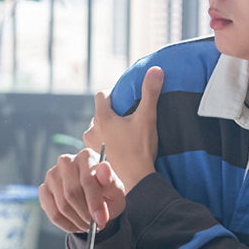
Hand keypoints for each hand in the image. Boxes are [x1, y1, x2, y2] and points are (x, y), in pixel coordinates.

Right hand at [39, 147, 126, 233]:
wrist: (94, 198)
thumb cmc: (106, 192)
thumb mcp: (115, 190)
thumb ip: (111, 181)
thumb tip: (104, 168)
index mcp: (86, 156)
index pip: (87, 181)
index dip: (95, 203)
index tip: (102, 220)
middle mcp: (66, 161)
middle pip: (72, 194)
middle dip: (85, 214)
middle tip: (96, 225)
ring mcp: (52, 175)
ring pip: (62, 206)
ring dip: (77, 221)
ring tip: (88, 225)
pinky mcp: (43, 189)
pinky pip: (53, 213)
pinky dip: (66, 225)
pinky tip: (76, 224)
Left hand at [84, 66, 162, 190]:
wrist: (137, 178)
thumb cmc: (141, 148)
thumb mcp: (147, 117)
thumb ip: (150, 92)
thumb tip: (156, 69)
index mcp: (101, 118)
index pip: (101, 96)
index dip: (112, 94)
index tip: (123, 98)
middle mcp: (91, 130)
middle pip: (99, 113)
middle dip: (111, 113)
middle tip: (126, 117)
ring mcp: (91, 145)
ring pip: (97, 129)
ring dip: (108, 128)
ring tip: (123, 133)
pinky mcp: (96, 157)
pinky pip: (98, 143)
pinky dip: (106, 142)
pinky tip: (120, 147)